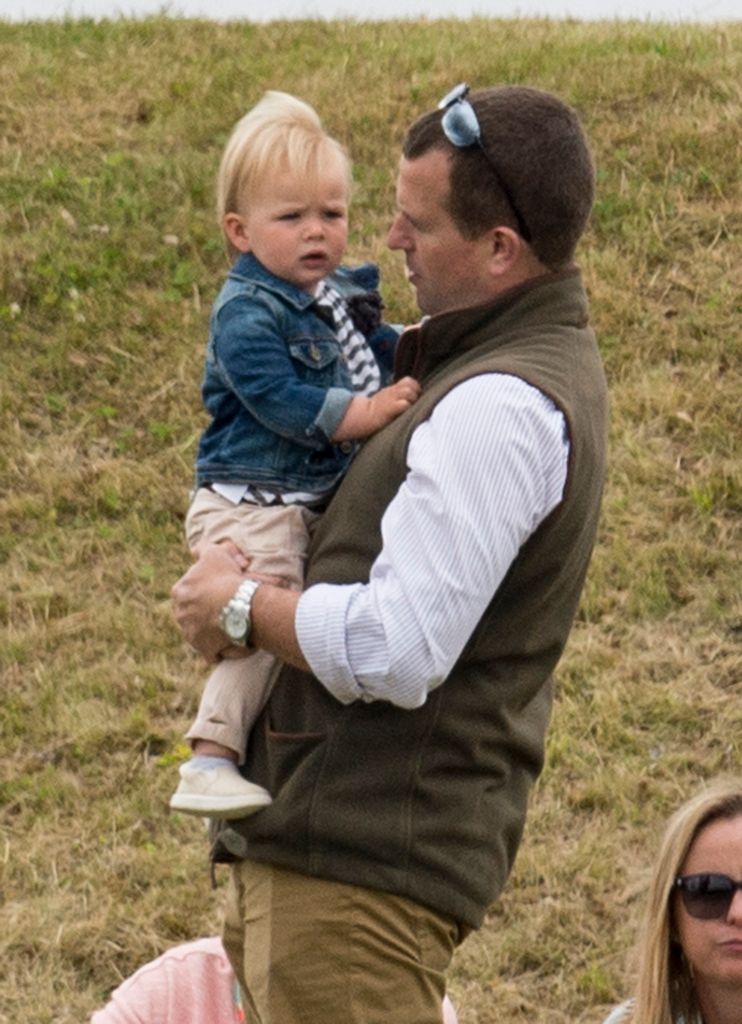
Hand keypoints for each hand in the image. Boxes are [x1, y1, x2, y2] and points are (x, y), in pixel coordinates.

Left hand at [172, 542, 247, 662]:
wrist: (239, 604)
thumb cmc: (226, 577)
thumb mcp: (213, 553)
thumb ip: (202, 549)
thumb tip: (196, 550)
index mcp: (179, 591)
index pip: (189, 590)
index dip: (207, 588)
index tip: (221, 588)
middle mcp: (180, 614)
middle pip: (193, 612)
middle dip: (206, 610)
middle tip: (227, 606)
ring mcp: (191, 633)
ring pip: (201, 631)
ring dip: (212, 630)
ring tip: (232, 624)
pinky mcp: (204, 649)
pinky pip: (211, 652)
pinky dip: (220, 649)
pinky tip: (232, 643)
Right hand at [331, 376, 420, 441]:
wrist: (361, 417)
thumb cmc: (374, 411)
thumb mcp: (384, 398)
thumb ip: (394, 396)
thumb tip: (407, 400)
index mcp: (392, 390)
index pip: (408, 380)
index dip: (414, 387)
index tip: (415, 396)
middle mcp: (393, 393)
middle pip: (411, 384)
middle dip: (416, 393)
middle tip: (414, 402)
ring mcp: (391, 400)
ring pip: (409, 393)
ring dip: (413, 400)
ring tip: (410, 407)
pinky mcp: (390, 409)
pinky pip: (404, 405)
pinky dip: (408, 407)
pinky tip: (405, 413)